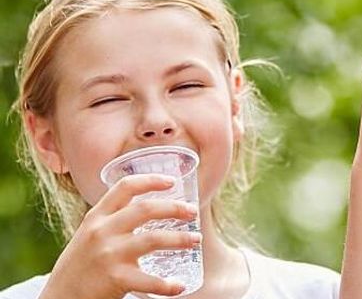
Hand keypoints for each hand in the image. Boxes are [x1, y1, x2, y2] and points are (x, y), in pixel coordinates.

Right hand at [39, 174, 200, 298]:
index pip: (125, 187)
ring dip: (180, 239)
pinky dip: (167, 285)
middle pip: (145, 209)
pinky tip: (179, 286)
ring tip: (196, 240)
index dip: (151, 180)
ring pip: (153, 239)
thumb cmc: (82, 263)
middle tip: (192, 211)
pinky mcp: (115, 279)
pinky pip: (148, 280)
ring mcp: (108, 255)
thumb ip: (114, 220)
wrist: (59, 298)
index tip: (172, 181)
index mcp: (97, 217)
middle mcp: (102, 231)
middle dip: (174, 208)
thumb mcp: (91, 234)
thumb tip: (153, 207)